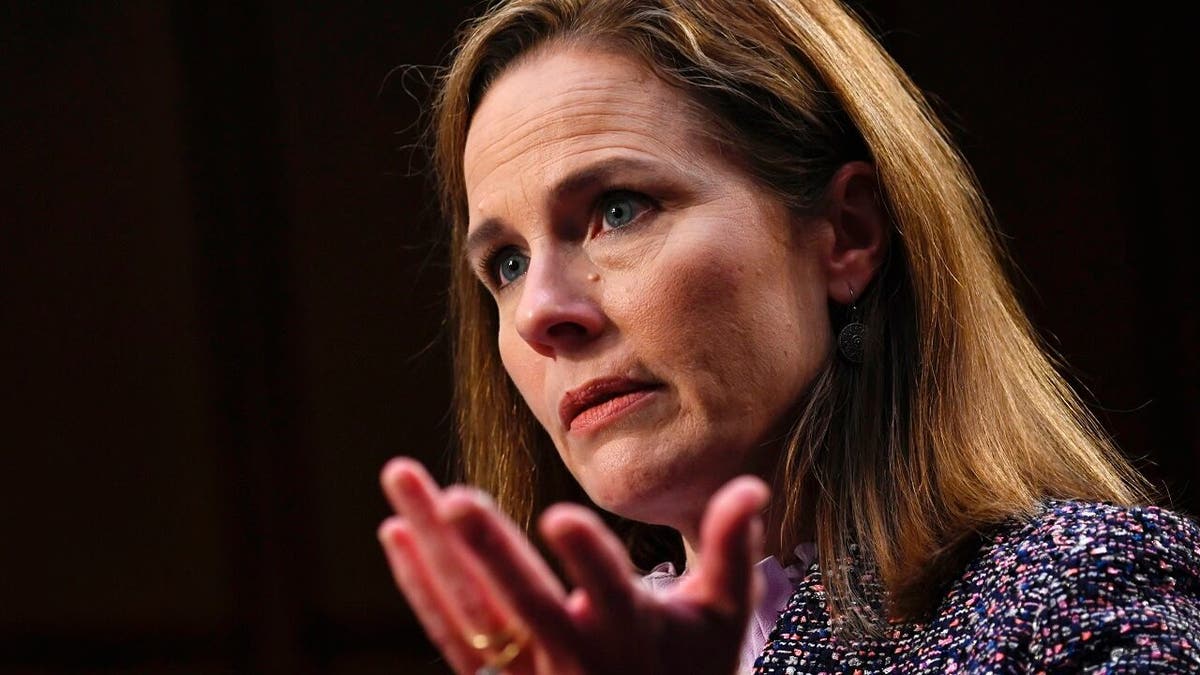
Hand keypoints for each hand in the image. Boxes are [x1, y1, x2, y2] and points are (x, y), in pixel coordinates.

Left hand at [378, 457, 767, 674]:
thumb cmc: (690, 672)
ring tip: (400, 475)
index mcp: (633, 639)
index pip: (613, 594)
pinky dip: (420, 585)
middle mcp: (575, 660)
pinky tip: (395, 531)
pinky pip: (450, 634)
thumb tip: (751, 485)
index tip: (560, 515)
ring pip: (471, 611)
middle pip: (525, 605)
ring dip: (433, 545)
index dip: (589, 558)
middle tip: (454, 497)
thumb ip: (730, 550)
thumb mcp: (721, 618)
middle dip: (490, 550)